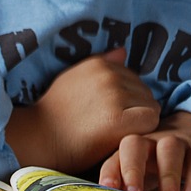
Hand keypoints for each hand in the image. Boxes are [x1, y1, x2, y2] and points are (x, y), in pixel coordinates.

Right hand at [5, 48, 159, 173]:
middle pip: (145, 92)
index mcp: (99, 64)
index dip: (127, 99)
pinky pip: (151, 120)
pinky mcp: (118, 118)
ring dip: (140, 121)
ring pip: (151, 106)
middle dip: (135, 108)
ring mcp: (114, 95)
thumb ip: (101, 64)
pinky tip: (124, 138)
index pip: (134, 78)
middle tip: (113, 126)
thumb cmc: (55, 114)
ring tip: (117, 132)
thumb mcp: (72, 78)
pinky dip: (143, 131)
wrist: (39, 140)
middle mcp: (108, 75)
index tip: (109, 113)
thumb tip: (123, 50)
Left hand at [97, 110, 190, 190]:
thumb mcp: (143, 176)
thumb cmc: (158, 164)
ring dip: (168, 176)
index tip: (108, 188)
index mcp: (129, 151)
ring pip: (169, 150)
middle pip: (134, 145)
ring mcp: (175, 142)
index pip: (115, 157)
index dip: (111, 171)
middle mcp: (149, 143)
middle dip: (132, 169)